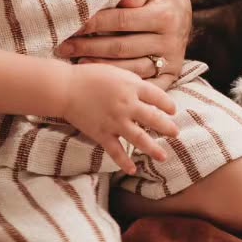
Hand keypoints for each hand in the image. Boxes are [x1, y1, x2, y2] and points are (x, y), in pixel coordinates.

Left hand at [56, 0, 191, 82]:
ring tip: (76, 64)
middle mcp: (170, 40)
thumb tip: (123, 1)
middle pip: (121, 47)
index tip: (73, 25)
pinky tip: (101, 78)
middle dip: (89, 47)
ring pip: (130, 69)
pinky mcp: (171, 75)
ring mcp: (170, 60)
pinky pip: (143, 83)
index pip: (122, 21)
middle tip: (64, 47)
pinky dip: (122, 82)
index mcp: (165, 15)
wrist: (182, 8)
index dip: (95, 23)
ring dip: (101, 67)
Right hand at [56, 62, 180, 173]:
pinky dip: (124, 162)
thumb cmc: (90, 76)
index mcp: (132, 86)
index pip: (158, 97)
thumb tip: (148, 94)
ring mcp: (115, 121)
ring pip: (140, 139)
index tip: (173, 110)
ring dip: (153, 149)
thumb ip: (133, 82)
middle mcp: (127, 105)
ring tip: (163, 157)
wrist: (65, 88)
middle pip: (154, 119)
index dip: (168, 104)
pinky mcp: (102, 134)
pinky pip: (116, 151)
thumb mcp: (116, 72)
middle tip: (175, 133)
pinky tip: (133, 170)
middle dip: (167, 128)